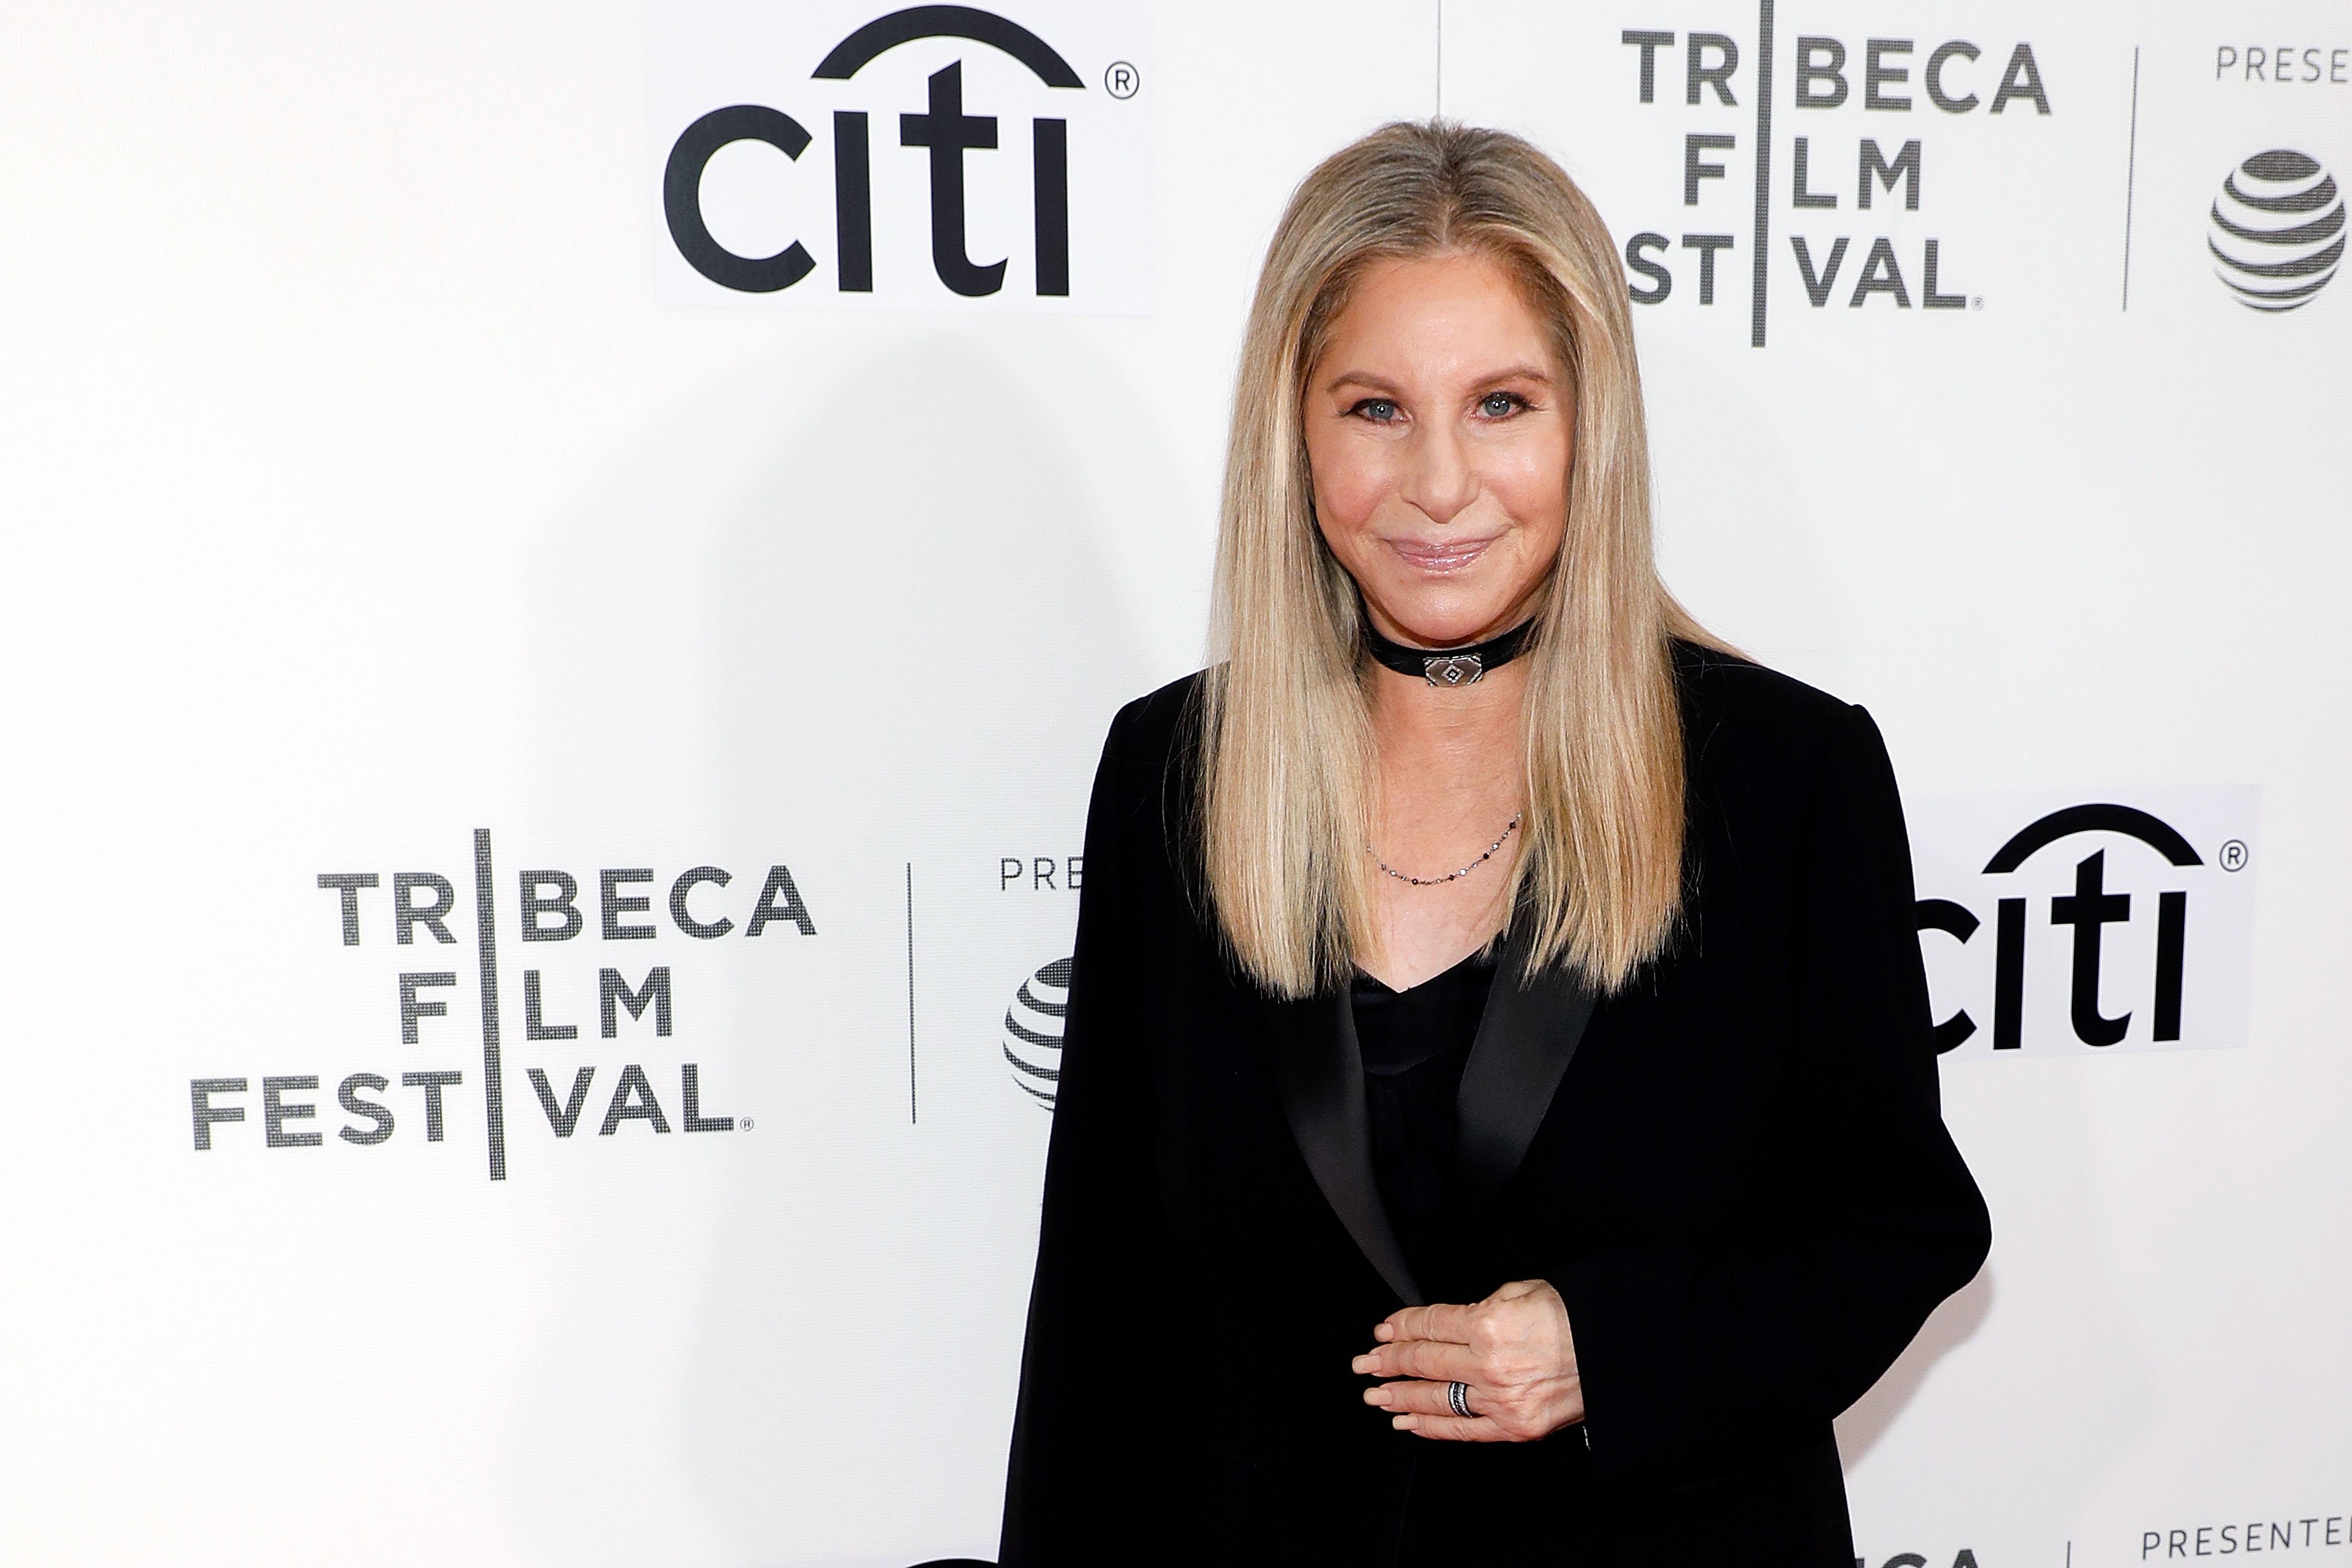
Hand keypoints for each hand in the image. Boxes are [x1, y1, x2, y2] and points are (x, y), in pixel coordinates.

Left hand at [1350, 1279, 1582, 1441]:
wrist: (1616, 1353)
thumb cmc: (1574, 1316)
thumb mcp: (1523, 1290)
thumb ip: (1481, 1306)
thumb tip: (1449, 1322)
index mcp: (1489, 1324)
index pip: (1429, 1325)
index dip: (1400, 1328)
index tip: (1382, 1332)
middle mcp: (1489, 1365)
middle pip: (1425, 1362)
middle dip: (1389, 1362)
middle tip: (1365, 1364)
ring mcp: (1501, 1400)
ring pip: (1436, 1400)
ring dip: (1399, 1397)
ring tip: (1375, 1395)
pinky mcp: (1515, 1427)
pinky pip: (1463, 1430)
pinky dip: (1431, 1428)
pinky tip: (1407, 1423)